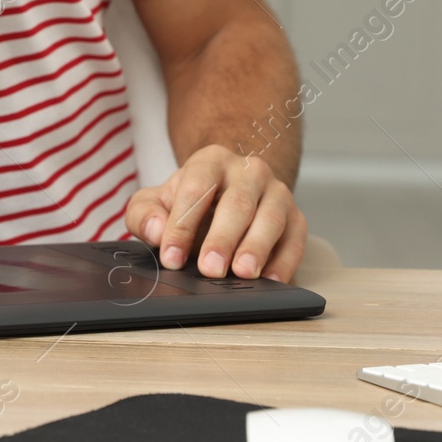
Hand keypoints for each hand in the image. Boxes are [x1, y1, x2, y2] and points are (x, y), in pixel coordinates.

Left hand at [125, 145, 306, 281]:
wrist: (229, 191)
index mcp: (211, 161)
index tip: (171, 257)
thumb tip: (157, 232)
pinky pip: (296, 239)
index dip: (182, 224)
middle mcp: (249, 171)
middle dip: (222, 238)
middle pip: (237, 203)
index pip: (197, 188)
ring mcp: (277, 193)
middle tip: (210, 269)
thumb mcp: (157, 201)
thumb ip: (145, 214)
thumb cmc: (191, 201)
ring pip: (271, 218)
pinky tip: (270, 281)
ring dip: (256, 248)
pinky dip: (285, 261)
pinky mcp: (296, 218)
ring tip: (242, 273)